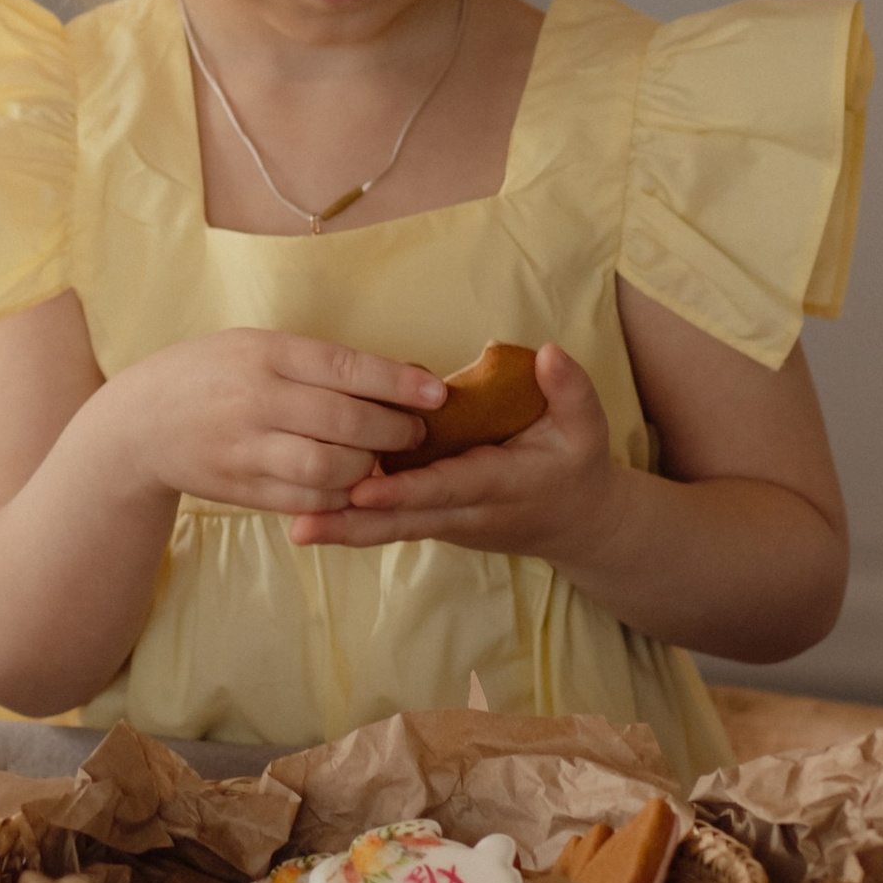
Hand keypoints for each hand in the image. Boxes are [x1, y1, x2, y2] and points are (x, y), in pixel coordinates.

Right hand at [98, 332, 445, 517]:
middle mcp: (256, 399)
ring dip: (369, 470)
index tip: (437, 393)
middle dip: (394, 432)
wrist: (138, 423)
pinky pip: (307, 502)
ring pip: (331, 470)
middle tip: (414, 433)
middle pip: (346, 423)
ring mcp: (246, 448)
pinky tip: (349, 487)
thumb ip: (316, 363)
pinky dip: (339, 499)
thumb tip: (397, 377)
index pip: (345, 367)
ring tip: (380, 461)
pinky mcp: (242, 489)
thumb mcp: (255, 347)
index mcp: (265, 352)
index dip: (398, 383)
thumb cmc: (212, 375)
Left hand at [289, 341, 622, 555]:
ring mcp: (447, 521)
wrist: (578, 522)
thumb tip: (549, 353)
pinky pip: (390, 522)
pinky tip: (308, 514)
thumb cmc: (577, 463)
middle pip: (405, 521)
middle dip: (355, 523)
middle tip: (304, 525)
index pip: (448, 486)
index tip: (364, 489)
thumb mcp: (586, 426)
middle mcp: (467, 511)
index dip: (406, 490)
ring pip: (391, 529)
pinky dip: (354, 522)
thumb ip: (570, 389)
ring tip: (295, 529)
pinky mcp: (432, 519)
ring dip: (344, 529)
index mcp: (500, 484)